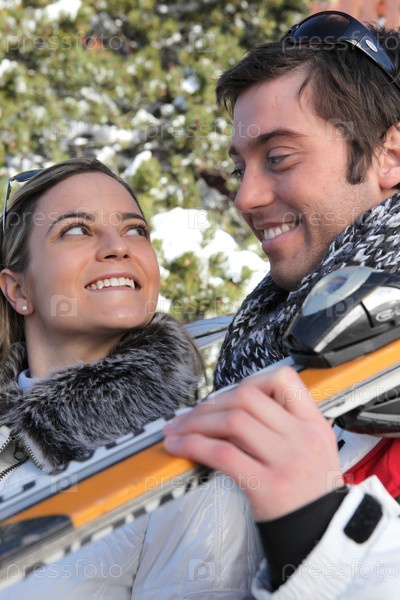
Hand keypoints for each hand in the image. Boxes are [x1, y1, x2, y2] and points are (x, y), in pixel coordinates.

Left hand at [164, 366, 343, 520]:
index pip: (283, 380)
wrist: (321, 538)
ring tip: (179, 431)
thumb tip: (231, 407)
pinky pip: (222, 453)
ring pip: (232, 421)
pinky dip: (194, 446)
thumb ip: (280, 425)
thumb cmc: (308, 496)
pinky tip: (181, 448)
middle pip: (247, 398)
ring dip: (196, 423)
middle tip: (191, 416)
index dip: (249, 382)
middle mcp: (302, 438)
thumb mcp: (310, 450)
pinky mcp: (268, 485)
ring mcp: (287, 461)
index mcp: (313, 424)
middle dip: (210, 404)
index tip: (227, 396)